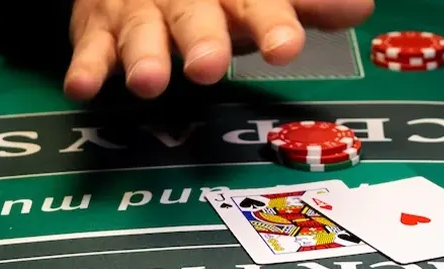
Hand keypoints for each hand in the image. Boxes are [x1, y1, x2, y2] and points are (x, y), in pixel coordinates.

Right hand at [65, 0, 374, 99]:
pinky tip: (85, 86)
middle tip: (210, 67)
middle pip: (196, 13)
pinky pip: (90, 47)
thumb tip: (358, 8)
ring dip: (145, 55)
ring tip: (149, 82)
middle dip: (203, 39)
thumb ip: (307, 4)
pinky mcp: (99, 29)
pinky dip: (86, 66)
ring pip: (142, 29)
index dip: (273, 22)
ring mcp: (140, 10)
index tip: (286, 46)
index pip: (257, 0)